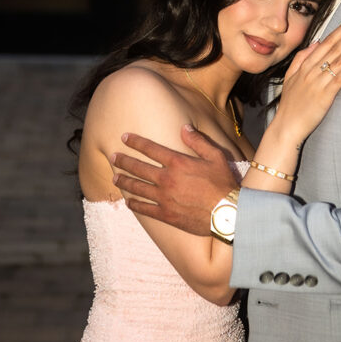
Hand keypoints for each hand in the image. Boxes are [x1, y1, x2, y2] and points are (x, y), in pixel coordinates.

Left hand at [110, 125, 237, 235]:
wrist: (228, 213)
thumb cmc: (224, 183)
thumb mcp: (216, 156)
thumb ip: (198, 141)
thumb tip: (184, 127)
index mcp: (178, 163)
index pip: (150, 149)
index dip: (135, 142)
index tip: (124, 137)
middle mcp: (167, 179)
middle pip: (139, 168)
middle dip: (124, 161)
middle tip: (113, 157)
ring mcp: (165, 198)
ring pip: (138, 188)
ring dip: (125, 181)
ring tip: (115, 177)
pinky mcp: (166, 215)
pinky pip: (145, 209)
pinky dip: (135, 205)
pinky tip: (128, 202)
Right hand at [273, 12, 340, 143]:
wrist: (286, 126)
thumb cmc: (291, 104)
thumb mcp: (290, 77)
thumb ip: (301, 58)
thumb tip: (316, 42)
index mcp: (305, 65)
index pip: (326, 42)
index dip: (340, 29)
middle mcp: (311, 71)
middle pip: (334, 48)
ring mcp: (318, 83)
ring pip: (338, 60)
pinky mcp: (324, 96)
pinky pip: (339, 79)